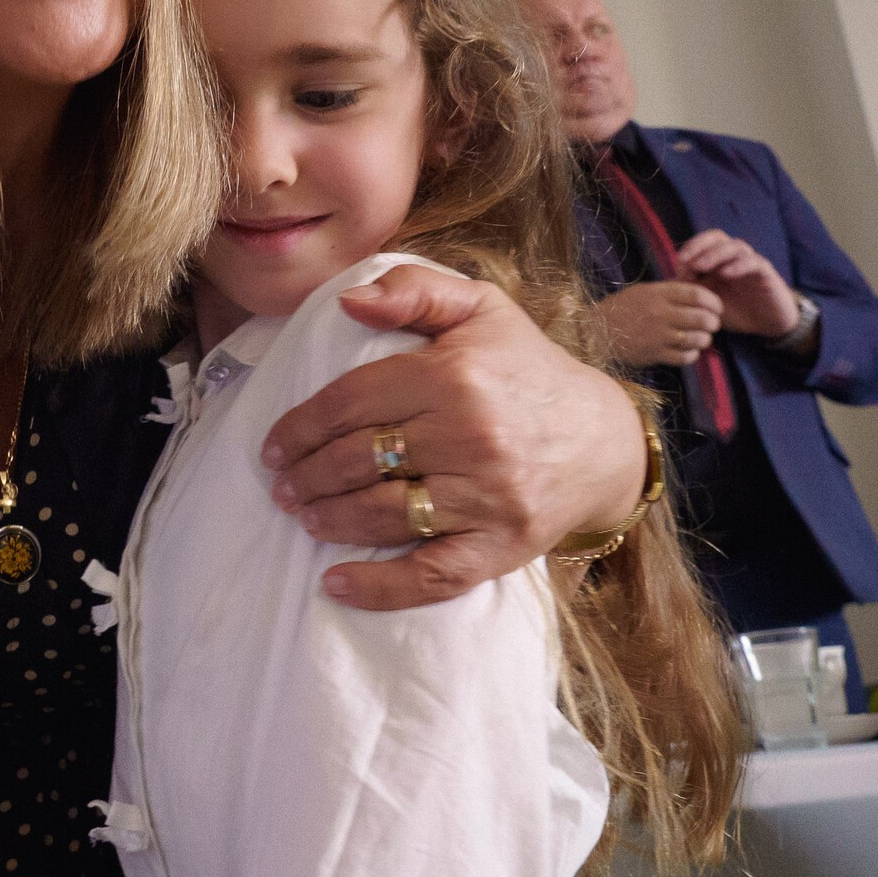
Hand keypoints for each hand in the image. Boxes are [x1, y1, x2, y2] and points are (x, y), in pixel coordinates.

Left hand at [258, 265, 649, 610]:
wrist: (605, 439)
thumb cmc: (526, 369)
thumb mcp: (480, 309)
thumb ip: (413, 290)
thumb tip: (348, 301)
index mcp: (452, 376)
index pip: (350, 402)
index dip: (300, 427)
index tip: (272, 445)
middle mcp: (469, 436)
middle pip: (359, 461)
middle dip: (307, 475)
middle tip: (281, 485)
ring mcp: (487, 497)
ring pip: (385, 515)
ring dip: (329, 519)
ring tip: (303, 516)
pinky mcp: (503, 546)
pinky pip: (432, 575)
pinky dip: (379, 586)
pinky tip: (336, 583)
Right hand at [595, 281, 722, 365]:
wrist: (595, 331)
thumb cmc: (622, 308)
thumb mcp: (643, 291)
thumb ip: (669, 292)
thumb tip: (698, 294)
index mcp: (657, 294)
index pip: (696, 294)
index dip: (713, 301)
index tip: (717, 307)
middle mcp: (660, 314)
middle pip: (701, 318)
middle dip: (713, 322)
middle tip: (712, 324)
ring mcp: (658, 335)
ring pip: (697, 339)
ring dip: (705, 339)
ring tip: (702, 338)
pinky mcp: (654, 354)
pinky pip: (685, 357)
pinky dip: (692, 355)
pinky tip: (689, 351)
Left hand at [675, 229, 800, 338]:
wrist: (768, 323)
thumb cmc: (736, 311)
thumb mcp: (708, 303)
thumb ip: (692, 291)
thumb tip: (669, 283)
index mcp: (718, 261)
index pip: (703, 242)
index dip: (689, 248)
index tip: (676, 264)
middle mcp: (733, 257)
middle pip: (717, 237)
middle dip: (699, 245)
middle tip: (684, 259)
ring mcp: (750, 262)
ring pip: (734, 246)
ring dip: (715, 254)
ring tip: (700, 266)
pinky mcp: (765, 272)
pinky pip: (753, 262)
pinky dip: (738, 265)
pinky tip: (726, 274)